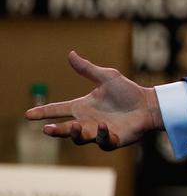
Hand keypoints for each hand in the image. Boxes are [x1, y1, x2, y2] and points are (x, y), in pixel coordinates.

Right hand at [24, 50, 163, 149]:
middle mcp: (87, 121)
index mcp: (82, 107)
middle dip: (55, 130)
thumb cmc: (128, 92)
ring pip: (80, 138)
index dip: (43, 112)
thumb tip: (70, 53)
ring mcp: (98, 132)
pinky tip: (104, 126)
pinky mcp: (112, 140)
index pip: (58, 110)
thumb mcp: (107, 77)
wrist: (149, 104)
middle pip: (64, 129)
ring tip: (74, 126)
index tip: (28, 115)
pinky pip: (103, 142)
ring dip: (75, 133)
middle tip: (47, 129)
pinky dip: (102, 135)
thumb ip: (87, 69)